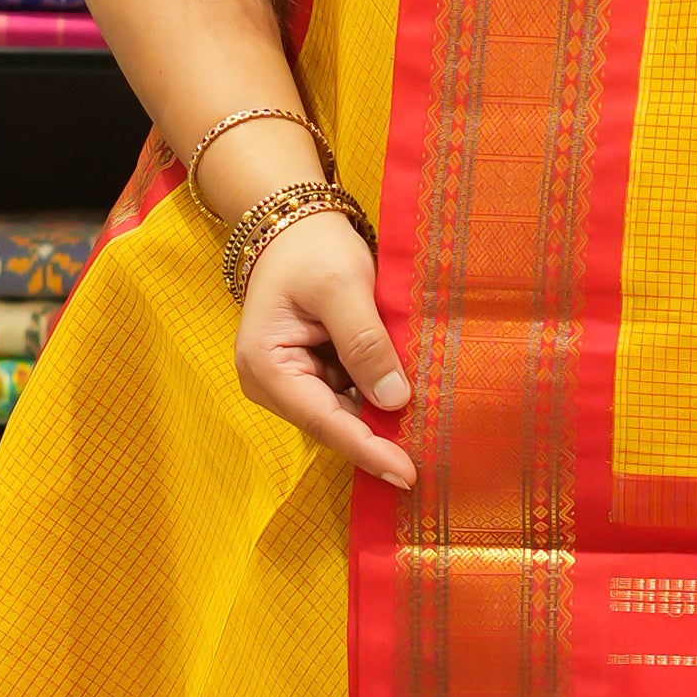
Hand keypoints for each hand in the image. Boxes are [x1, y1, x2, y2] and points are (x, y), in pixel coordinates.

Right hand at [233, 204, 414, 488]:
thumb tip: (394, 401)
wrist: (296, 223)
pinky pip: (351, 395)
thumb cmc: (312, 249)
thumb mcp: (342, 287)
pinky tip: (413, 403)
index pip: (322, 419)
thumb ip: (365, 342)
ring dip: (382, 419)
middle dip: (378, 438)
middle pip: (333, 423)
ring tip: (429, 431)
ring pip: (345, 413)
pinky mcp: (314, 373)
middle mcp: (273, 383)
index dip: (366, 448)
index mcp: (266, 365)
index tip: (406, 473)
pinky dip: (379, 396)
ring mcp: (293, 380)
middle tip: (430, 457)